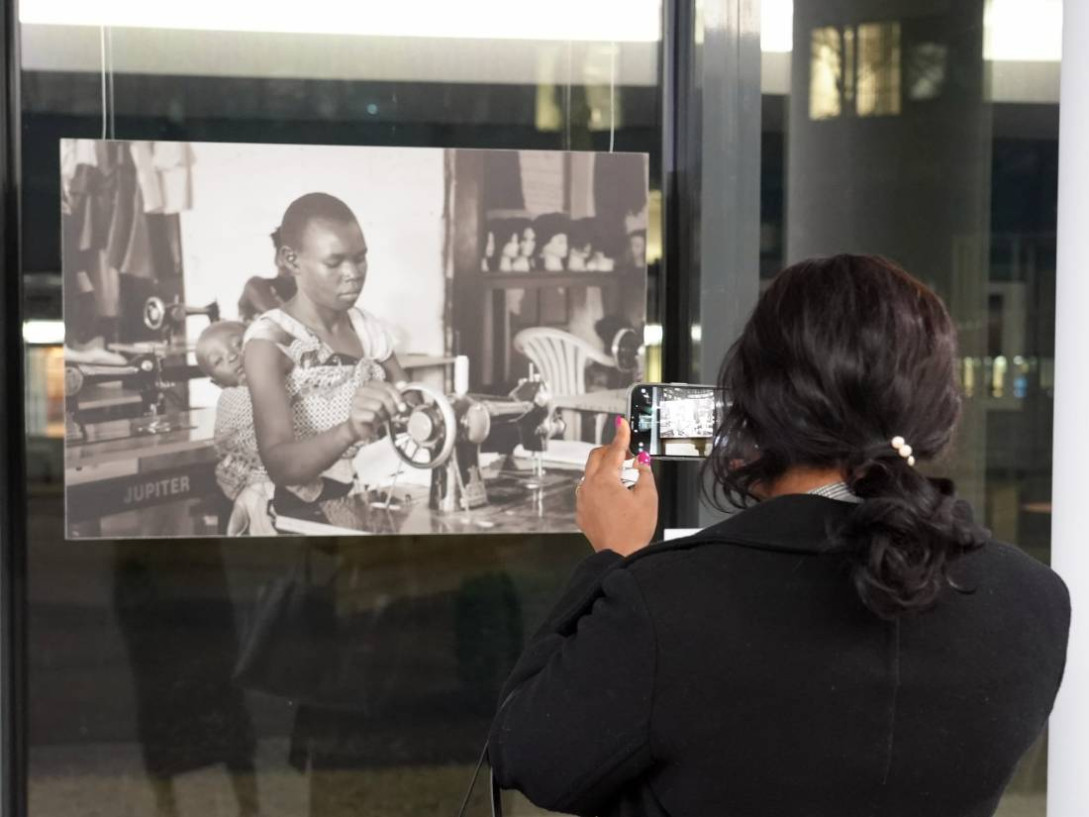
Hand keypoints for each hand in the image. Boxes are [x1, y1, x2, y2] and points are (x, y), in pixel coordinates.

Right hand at [347, 381, 407, 442]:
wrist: (362, 428)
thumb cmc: (376, 413)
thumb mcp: (388, 402)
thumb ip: (395, 392)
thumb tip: (403, 384)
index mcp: (370, 384)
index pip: (388, 387)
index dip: (398, 397)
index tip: (402, 406)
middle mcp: (361, 390)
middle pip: (384, 396)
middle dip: (392, 407)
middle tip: (393, 414)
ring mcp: (356, 401)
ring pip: (378, 406)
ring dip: (383, 415)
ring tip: (381, 418)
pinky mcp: (355, 413)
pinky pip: (372, 416)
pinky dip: (377, 421)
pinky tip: (374, 422)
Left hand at [576, 417, 657, 555]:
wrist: (619, 555)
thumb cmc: (633, 530)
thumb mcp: (648, 498)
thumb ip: (645, 473)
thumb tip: (641, 461)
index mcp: (605, 480)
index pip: (614, 450)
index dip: (621, 435)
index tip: (621, 424)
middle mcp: (589, 487)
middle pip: (596, 456)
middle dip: (611, 451)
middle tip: (627, 456)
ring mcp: (582, 500)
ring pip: (590, 473)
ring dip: (605, 469)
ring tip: (623, 480)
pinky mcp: (581, 511)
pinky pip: (588, 490)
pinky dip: (600, 486)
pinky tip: (614, 497)